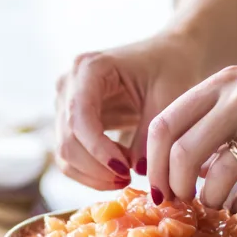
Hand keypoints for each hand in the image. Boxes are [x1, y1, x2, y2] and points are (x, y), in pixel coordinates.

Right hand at [55, 32, 205, 189]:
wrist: (168, 55)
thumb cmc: (171, 67)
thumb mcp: (168, 97)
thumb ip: (150, 134)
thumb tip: (137, 171)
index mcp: (89, 68)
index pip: (79, 118)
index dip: (98, 151)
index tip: (126, 171)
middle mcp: (69, 85)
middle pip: (67, 140)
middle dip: (96, 168)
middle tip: (128, 180)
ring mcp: (65, 104)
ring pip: (65, 154)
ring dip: (93, 174)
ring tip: (127, 177)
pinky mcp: (70, 122)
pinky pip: (72, 157)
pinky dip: (92, 172)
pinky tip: (121, 168)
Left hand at [146, 44, 236, 212]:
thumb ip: (211, 118)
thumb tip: (174, 168)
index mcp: (224, 82)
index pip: (164, 125)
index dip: (152, 164)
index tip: (158, 187)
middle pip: (184, 153)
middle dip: (177, 188)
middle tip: (183, 202)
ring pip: (220, 175)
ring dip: (212, 199)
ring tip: (217, 203)